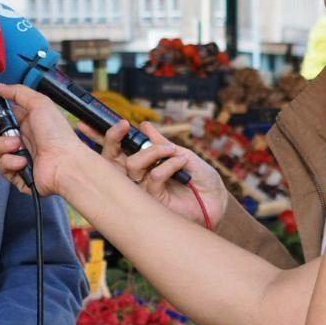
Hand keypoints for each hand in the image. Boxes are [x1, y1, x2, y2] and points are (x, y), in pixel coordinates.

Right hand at [0, 84, 92, 197]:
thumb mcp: (39, 104)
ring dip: (2, 146)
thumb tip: (0, 87)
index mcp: (27, 122)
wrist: (65, 163)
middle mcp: (22, 139)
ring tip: (17, 145)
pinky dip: (10, 162)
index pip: (0, 114)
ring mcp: (19, 157)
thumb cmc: (58, 135)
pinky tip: (22, 161)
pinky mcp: (17, 174)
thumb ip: (18, 93)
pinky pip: (2, 167)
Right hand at [92, 120, 226, 227]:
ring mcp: (145, 189)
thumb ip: (160, 142)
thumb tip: (144, 126)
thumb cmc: (200, 176)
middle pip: (111, 160)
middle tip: (122, 127)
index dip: (108, 136)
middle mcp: (139, 176)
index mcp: (143, 163)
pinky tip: (181, 163)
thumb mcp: (180, 153)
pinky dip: (167, 166)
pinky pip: (153, 178)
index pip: (117, 150)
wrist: (218, 198)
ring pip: (132, 166)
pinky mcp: (155, 202)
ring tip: (171, 150)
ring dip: (152, 152)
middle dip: (112, 140)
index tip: (113, 123)